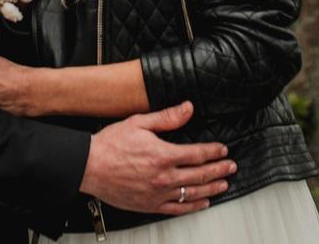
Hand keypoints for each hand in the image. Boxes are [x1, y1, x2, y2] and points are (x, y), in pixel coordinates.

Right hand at [80, 102, 235, 215]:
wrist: (88, 166)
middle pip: (200, 175)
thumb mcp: (139, 122)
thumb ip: (167, 117)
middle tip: (230, 167)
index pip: (197, 154)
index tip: (222, 150)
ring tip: (223, 184)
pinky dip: (192, 206)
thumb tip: (187, 109)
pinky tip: (202, 203)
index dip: (213, 152)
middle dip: (218, 170)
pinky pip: (177, 209)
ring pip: (192, 193)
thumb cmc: (110, 145)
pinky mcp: (149, 205)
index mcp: (163, 155)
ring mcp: (157, 194)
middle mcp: (163, 177)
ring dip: (211, 189)